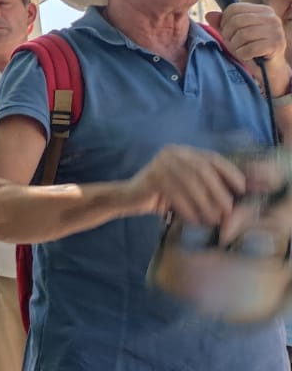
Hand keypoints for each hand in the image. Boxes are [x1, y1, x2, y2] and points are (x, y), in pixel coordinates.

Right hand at [126, 145, 244, 225]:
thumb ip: (206, 186)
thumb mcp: (187, 187)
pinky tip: (194, 219)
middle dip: (218, 191)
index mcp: (184, 151)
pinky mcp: (151, 177)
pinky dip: (188, 208)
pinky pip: (175, 194)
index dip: (230, 172)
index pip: (212, 158)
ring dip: (205, 203)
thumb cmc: (162, 195)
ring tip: (213, 218)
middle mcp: (172, 152)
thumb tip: (237, 195)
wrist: (129, 198)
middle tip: (228, 210)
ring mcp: (160, 163)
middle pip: (202, 169)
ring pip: (190, 182)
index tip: (242, 189)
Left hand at [209, 3, 290, 75]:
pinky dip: (243, 55)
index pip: (234, 8)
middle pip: (236, 21)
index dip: (224, 22)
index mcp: (262, 10)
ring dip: (235, 46)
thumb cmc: (250, 49)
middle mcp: (271, 17)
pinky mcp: (276, 44)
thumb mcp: (234, 35)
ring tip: (240, 50)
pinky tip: (247, 56)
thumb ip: (222, 24)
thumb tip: (209, 15)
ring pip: (242, 34)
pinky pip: (250, 48)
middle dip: (228, 35)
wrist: (268, 69)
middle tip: (232, 44)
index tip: (227, 33)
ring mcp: (276, 30)